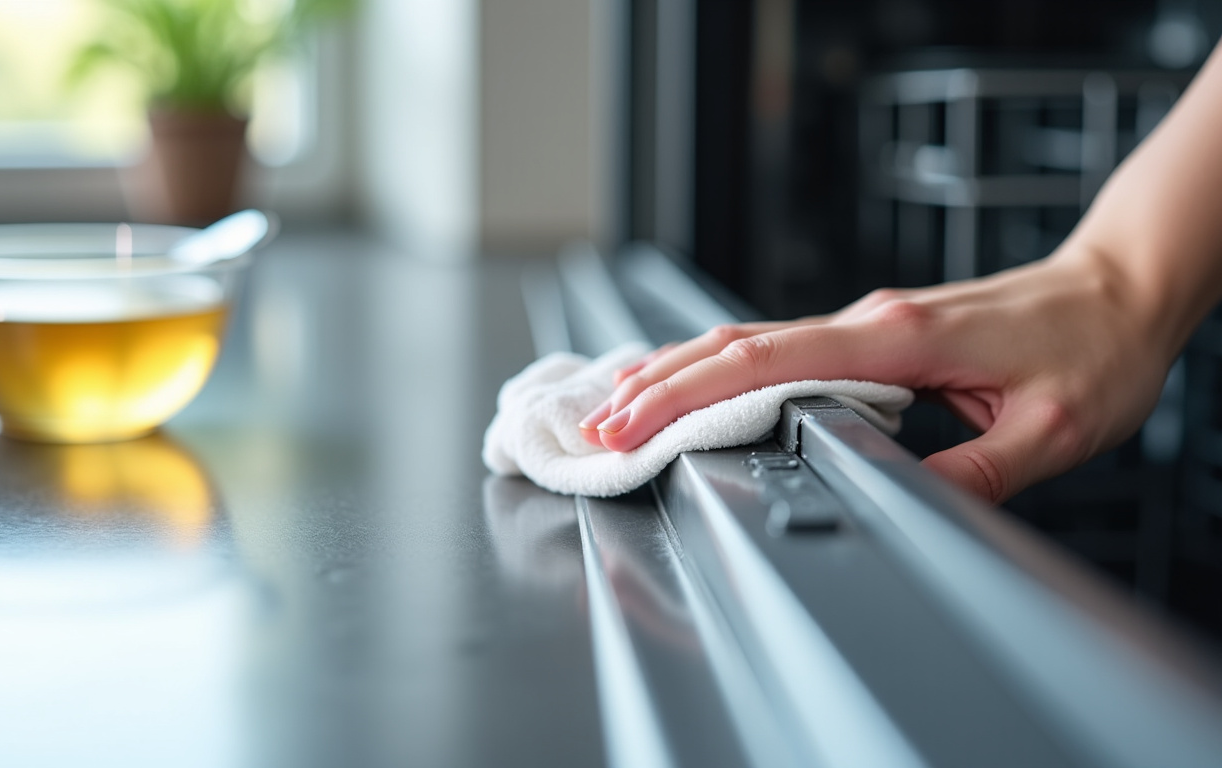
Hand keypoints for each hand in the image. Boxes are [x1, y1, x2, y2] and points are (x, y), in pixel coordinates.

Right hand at [578, 247, 1177, 502]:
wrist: (1119, 290)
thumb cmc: (1091, 348)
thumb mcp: (1052, 429)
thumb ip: (974, 473)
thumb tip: (901, 503)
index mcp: (899, 339)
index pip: (768, 361)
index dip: (691, 392)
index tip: (634, 422)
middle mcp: (869, 321)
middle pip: (736, 345)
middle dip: (657, 385)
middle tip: (595, 426)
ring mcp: (865, 324)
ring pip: (747, 339)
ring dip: (677, 370)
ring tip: (615, 400)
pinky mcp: (870, 335)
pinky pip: (775, 344)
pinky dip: (717, 363)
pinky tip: (689, 376)